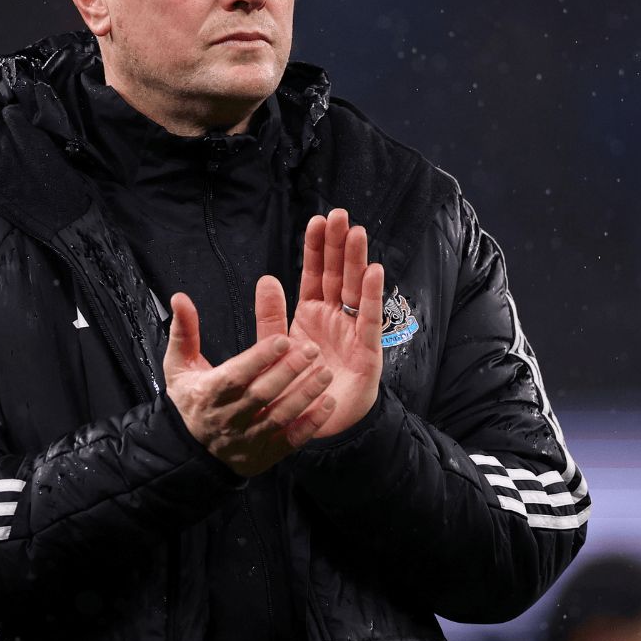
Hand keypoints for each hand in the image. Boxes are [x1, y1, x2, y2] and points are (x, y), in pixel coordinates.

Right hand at [162, 277, 336, 476]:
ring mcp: (247, 439)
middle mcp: (228, 418)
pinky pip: (290, 440)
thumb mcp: (179, 366)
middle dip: (288, 371)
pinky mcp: (264, 454)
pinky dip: (310, 424)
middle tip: (312, 350)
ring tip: (326, 373)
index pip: (235, 375)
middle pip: (261, 394)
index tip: (282, 339)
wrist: (191, 451)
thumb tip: (179, 297)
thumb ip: (184, 332)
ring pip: (279, 417)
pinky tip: (328, 404)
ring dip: (305, 395)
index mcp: (208, 393)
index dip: (259, 358)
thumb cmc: (191, 398)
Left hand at [286, 208, 384, 438]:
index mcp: (311, 314)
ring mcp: (352, 332)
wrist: (317, 427)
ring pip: (355, 290)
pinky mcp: (366, 351)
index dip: (316, 249)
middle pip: (337, 274)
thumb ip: (270, 317)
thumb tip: (266, 278)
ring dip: (357, 261)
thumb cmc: (297, 387)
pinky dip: (371, 295)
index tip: (317, 220)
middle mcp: (334, 318)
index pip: (314, 274)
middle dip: (339, 245)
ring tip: (357, 232)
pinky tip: (373, 271)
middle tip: (340, 214)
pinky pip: (368, 319)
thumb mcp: (275, 350)